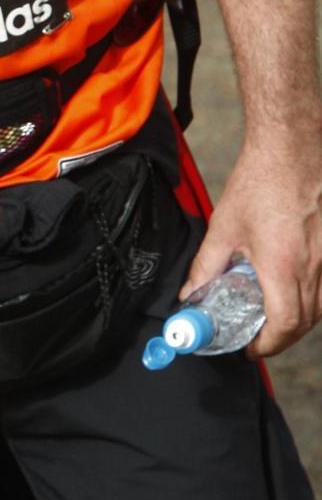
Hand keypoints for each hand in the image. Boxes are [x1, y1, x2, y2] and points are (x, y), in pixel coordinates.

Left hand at [180, 134, 321, 356]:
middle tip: (257, 336)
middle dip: (280, 337)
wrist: (292, 151)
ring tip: (272, 318)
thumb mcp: (224, 227)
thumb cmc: (258, 184)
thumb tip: (191, 295)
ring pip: (321, 309)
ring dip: (297, 321)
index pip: (284, 325)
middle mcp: (314, 268)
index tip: (249, 348)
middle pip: (304, 323)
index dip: (266, 344)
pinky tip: (294, 292)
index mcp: (283, 266)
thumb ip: (207, 267)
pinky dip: (313, 301)